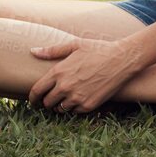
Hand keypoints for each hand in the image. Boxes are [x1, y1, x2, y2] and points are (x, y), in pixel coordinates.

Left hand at [27, 38, 141, 112]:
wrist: (123, 59)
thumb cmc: (99, 49)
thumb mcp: (75, 45)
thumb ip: (52, 50)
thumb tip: (33, 51)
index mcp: (58, 72)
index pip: (37, 91)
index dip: (33, 98)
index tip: (33, 100)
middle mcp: (65, 87)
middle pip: (47, 103)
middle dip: (47, 102)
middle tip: (51, 99)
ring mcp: (77, 97)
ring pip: (60, 109)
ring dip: (60, 106)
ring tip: (65, 100)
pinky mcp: (88, 105)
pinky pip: (74, 112)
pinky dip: (74, 107)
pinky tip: (79, 99)